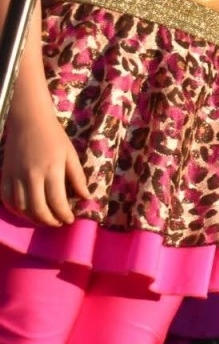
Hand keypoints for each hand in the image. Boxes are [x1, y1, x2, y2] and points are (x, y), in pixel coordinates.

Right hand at [1, 104, 88, 226]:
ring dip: (33, 218)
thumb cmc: (54, 138)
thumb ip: (78, 178)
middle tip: (58, 222)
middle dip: (50, 221)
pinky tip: (26, 212)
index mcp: (51, 170)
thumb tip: (86, 197)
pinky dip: (16, 210)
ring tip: (45, 219)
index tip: (70, 219)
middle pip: (38, 209)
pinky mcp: (4, 175)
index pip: (57, 201)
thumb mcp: (71, 155)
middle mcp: (31, 176)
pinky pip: (7, 199)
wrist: (29, 121)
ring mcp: (15, 176)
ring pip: (21, 207)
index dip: (64, 215)